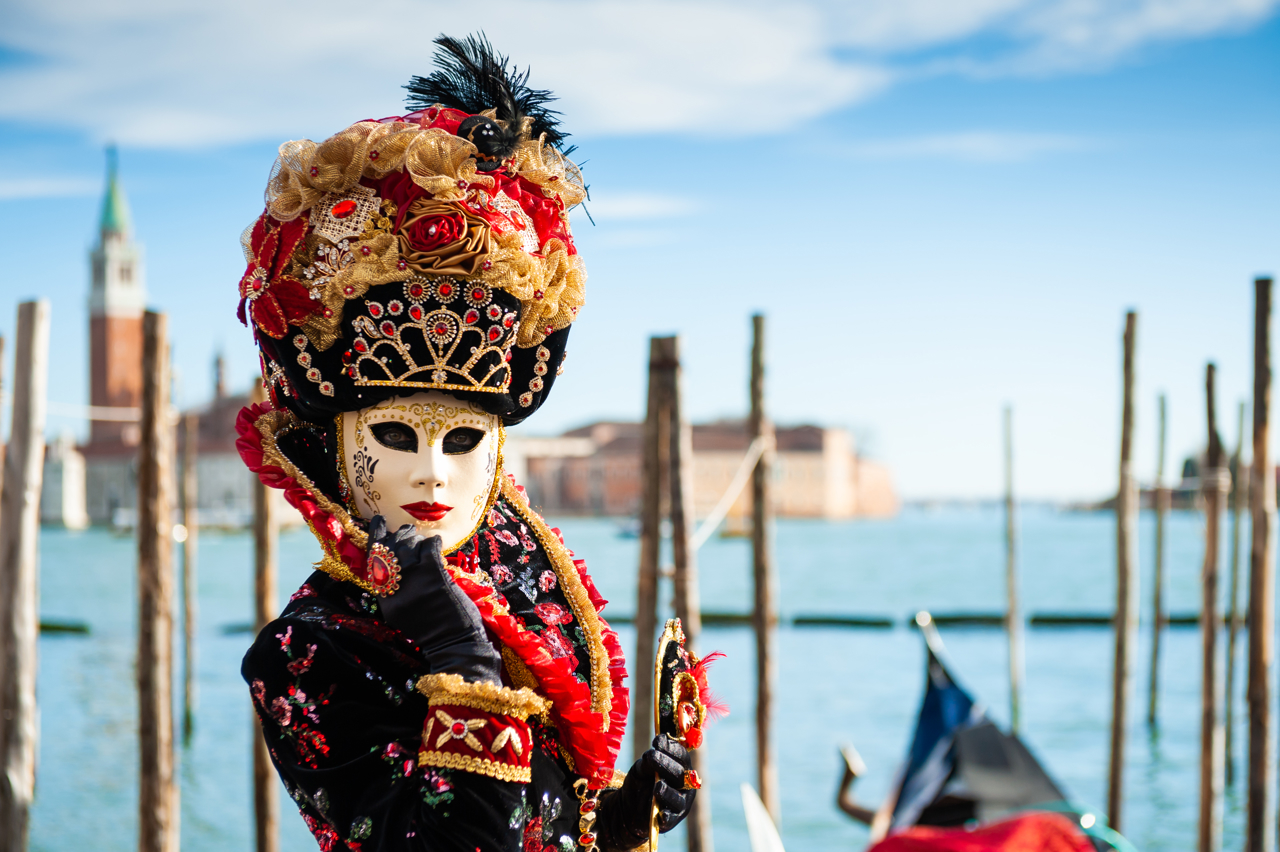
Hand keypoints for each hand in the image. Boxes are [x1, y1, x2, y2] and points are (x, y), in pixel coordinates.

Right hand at [369, 515, 500, 683]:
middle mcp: (396, 589)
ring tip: (421, 538)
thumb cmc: (432, 629)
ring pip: (408, 547)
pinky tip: (436, 543)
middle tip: (407, 531)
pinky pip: (429, 548)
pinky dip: (432, 542)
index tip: (378, 522)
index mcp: (385, 600)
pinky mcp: (434, 577)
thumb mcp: (403, 613)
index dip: (375, 538)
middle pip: (390, 550)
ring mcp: (415, 582)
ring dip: (415, 538)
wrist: (453, 644)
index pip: (373, 561)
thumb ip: (395, 590)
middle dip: (398, 536)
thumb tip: (395, 561)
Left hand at [597, 735, 695, 848]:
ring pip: (678, 798)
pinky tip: (661, 813)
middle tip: (651, 756)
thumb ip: (649, 761)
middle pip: (681, 775)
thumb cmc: (641, 782)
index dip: (671, 748)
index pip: (682, 756)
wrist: (629, 807)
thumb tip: (655, 751)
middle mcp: (685, 786)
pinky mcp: (672, 821)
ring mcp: (680, 804)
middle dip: (666, 765)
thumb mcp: (642, 768)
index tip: (657, 741)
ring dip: (668, 792)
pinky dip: (667, 816)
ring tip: (657, 786)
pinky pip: (672, 819)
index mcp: (681, 768)